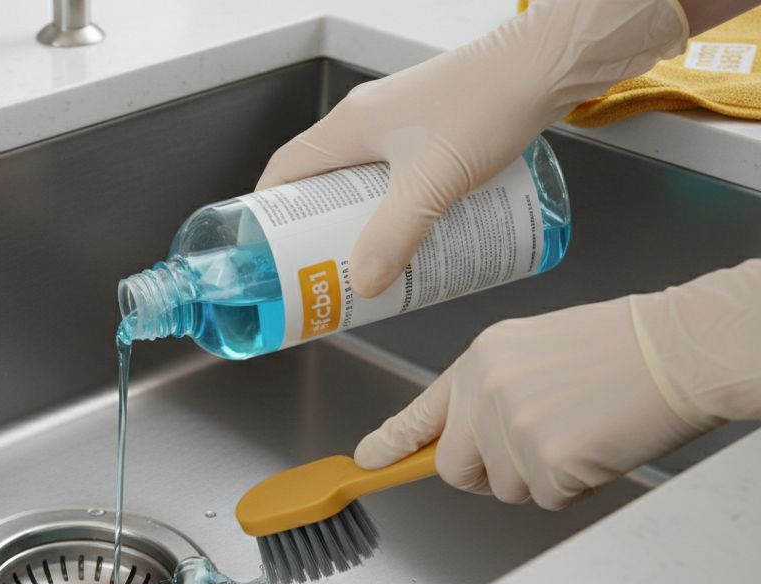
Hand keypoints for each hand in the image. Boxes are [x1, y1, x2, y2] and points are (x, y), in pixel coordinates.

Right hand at [256, 0, 686, 296]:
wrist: (547, 66)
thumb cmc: (488, 106)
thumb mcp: (433, 184)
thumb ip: (395, 237)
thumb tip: (364, 284)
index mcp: (349, 125)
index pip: (284, 170)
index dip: (268, 214)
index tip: (268, 252)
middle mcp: (367, 119)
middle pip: (321, 181)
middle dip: (317, 229)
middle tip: (323, 268)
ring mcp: (400, 122)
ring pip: (360, 180)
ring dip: (359, 220)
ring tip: (370, 261)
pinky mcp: (433, 128)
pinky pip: (395, 175)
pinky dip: (394, 206)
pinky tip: (416, 233)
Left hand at [355, 260, 760, 508]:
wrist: (677, 349)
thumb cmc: (620, 349)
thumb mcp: (533, 351)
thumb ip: (491, 389)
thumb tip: (468, 431)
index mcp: (479, 361)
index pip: (422, 412)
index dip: (391, 443)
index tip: (367, 462)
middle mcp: (484, 392)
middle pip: (455, 468)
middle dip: (488, 472)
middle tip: (537, 447)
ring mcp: (510, 428)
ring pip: (505, 488)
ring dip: (541, 476)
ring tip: (580, 430)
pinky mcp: (544, 462)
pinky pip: (546, 498)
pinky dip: (573, 485)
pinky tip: (596, 445)